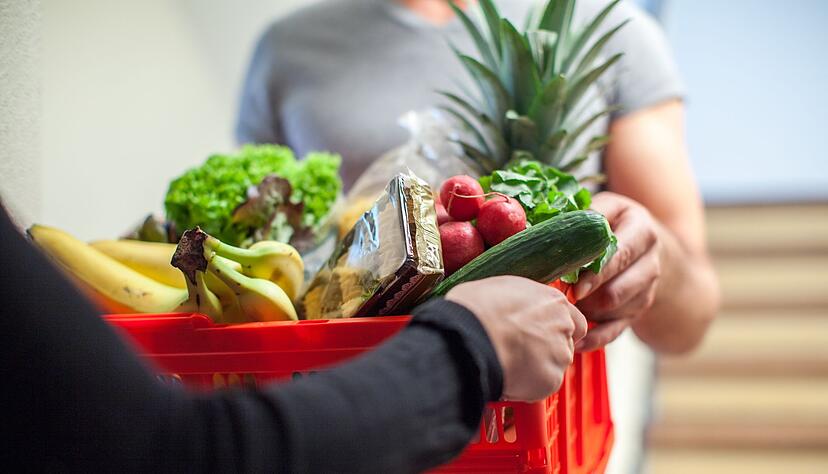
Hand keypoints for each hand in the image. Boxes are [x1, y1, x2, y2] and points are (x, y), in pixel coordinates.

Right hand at [446, 276, 586, 401]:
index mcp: (552, 301)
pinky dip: (528, 385)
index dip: (556, 330)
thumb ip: (519, 301)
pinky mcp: (551, 379)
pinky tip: (509, 376)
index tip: (541, 334)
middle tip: (521, 351)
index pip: (574, 320)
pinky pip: (543, 386)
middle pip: (565, 343)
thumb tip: (509, 305)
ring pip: (554, 365)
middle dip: (546, 349)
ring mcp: (559, 354)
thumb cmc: (476, 310)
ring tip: (510, 364)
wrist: (469, 336)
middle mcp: (562, 326)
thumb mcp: (500, 288)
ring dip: (537, 368)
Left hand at [574, 192, 661, 351]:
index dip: (596, 272)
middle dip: (587, 297)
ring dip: (587, 313)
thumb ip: (578, 215)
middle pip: (619, 290)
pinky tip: (575, 340)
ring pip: (615, 311)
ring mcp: (646, 289)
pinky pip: (616, 331)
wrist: (643, 243)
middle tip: (561, 298)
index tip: (573, 285)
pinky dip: (594, 338)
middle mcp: (650, 261)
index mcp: (641, 230)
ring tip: (563, 307)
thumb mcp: (602, 208)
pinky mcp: (637, 311)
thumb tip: (530, 224)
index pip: (621, 255)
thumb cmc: (611, 223)